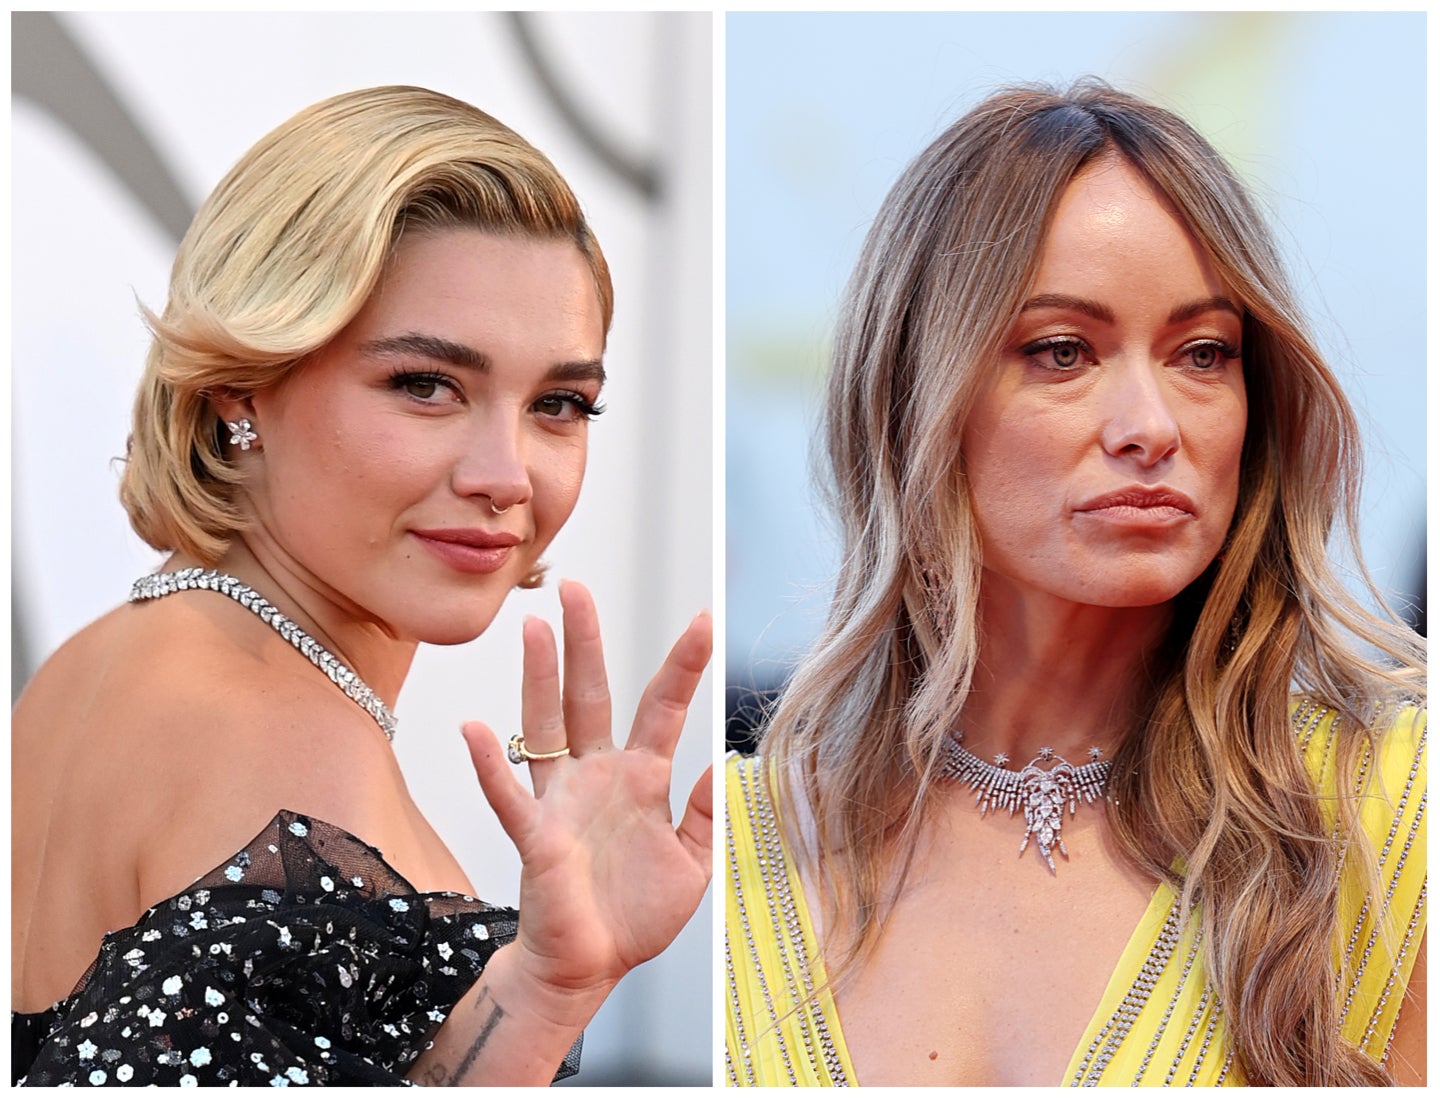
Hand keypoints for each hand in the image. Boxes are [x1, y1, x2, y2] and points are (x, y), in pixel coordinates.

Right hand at [463, 579, 712, 1003]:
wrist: (589, 968)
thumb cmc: (634, 915)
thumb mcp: (693, 864)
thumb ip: (707, 814)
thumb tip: (724, 762)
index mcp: (641, 778)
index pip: (661, 707)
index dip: (681, 665)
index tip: (702, 620)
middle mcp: (597, 775)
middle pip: (589, 695)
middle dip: (585, 641)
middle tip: (576, 587)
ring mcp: (561, 801)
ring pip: (545, 726)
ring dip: (538, 677)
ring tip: (532, 627)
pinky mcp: (536, 837)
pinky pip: (509, 795)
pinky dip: (490, 764)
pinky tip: (476, 729)